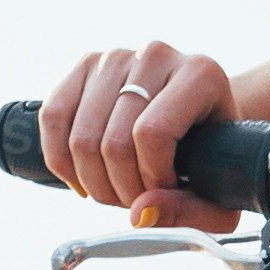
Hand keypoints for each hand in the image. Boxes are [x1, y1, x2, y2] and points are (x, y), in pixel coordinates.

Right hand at [38, 42, 240, 232]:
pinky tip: (82, 179)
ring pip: (81, 138)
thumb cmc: (209, 155)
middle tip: (138, 199)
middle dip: (121, 189)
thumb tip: (139, 214)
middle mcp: (156, 55)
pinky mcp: (86, 65)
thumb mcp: (217, 191)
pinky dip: (60, 160)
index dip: (151, 179)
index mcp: (199, 75)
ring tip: (117, 189)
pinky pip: (52, 116)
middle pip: (114, 142)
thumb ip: (189, 211)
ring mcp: (116, 57)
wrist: (198, 118)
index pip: (153, 134)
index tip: (164, 191)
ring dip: (94, 182)